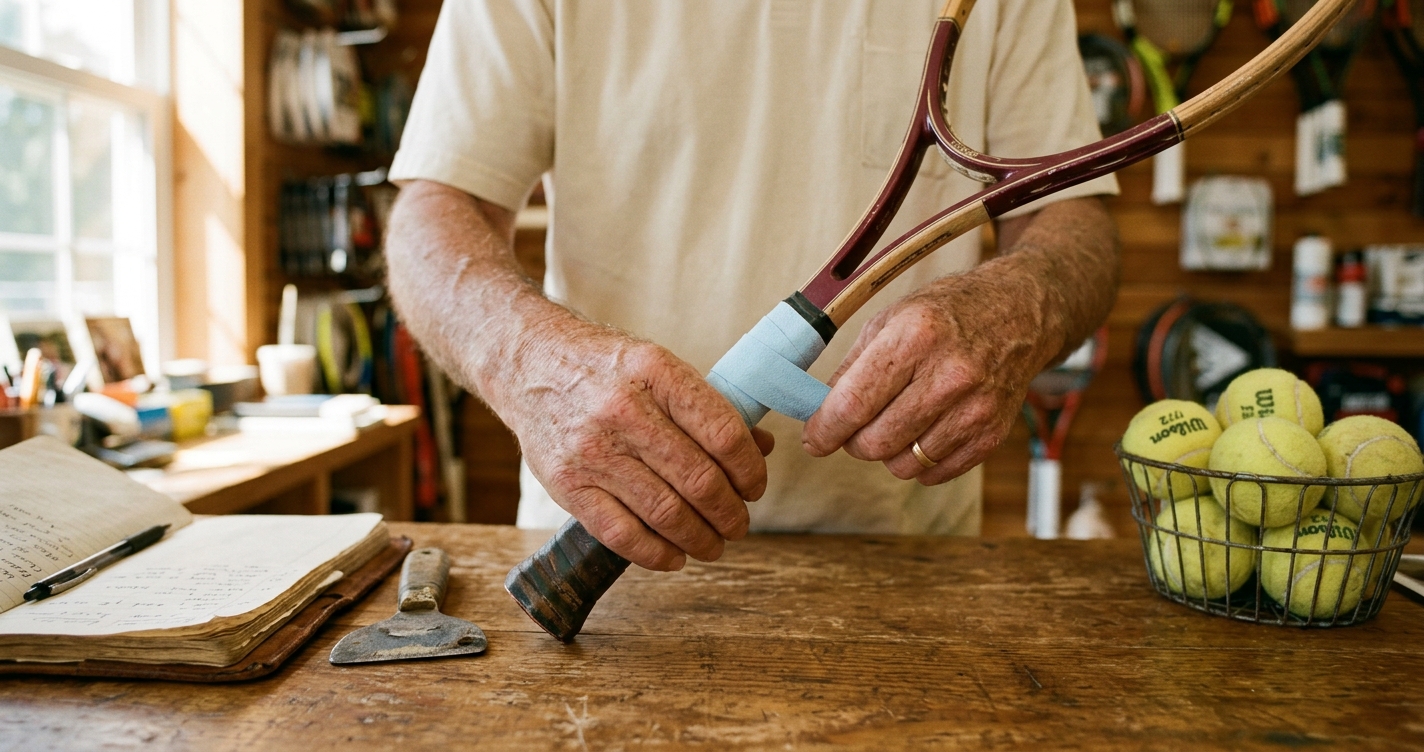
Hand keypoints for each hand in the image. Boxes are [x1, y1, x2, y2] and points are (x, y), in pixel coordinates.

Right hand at [502, 317, 773, 571]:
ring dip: (701, 539)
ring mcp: (592, 450)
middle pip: (699, 480)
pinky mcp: (567, 484)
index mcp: (656, 372)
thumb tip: (761, 448)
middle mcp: (623, 410)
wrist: (528, 362)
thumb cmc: (605, 367)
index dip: (750, 472)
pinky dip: (656, 554)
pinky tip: (674, 555)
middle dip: (730, 513)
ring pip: (665, 513)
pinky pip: (621, 533)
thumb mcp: (659, 367)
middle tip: (738, 524)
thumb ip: (708, 407)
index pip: (723, 434)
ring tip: (713, 544)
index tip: (754, 488)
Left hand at [801, 265, 1059, 483]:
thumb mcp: (890, 320)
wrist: (1020, 314)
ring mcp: (975, 408)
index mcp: (915, 337)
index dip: (824, 430)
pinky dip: (919, 460)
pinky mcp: (991, 434)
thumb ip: (851, 370)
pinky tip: (923, 430)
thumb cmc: (947, 315)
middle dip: (854, 442)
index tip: (814, 439)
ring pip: (903, 465)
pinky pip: (934, 472)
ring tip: (896, 421)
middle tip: (857, 426)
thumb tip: (819, 415)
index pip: (853, 404)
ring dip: (888, 452)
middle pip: (875, 443)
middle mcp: (949, 375)